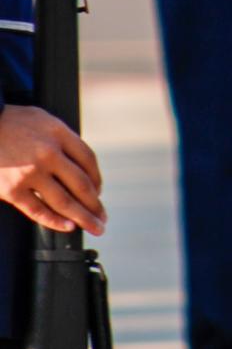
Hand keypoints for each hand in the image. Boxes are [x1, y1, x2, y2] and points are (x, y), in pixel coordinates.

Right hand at [0, 106, 104, 234]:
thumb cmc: (12, 124)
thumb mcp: (43, 120)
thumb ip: (62, 138)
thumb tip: (79, 162)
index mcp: (58, 134)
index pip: (88, 160)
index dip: (97, 179)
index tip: (99, 192)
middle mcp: (49, 154)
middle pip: (81, 184)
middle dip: (95, 205)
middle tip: (103, 219)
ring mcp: (31, 174)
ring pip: (64, 201)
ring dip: (83, 218)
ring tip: (94, 228)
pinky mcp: (13, 190)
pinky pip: (38, 211)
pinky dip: (55, 221)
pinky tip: (68, 227)